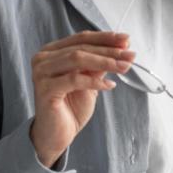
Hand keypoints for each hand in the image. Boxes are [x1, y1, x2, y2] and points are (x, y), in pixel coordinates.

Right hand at [29, 31, 134, 167]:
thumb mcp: (90, 80)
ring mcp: (41, 73)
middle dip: (109, 51)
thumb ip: (100, 64)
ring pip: (78, 59)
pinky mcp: (44, 89)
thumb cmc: (72, 106)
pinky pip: (74, 80)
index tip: (126, 40)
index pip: (82, 38)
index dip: (105, 38)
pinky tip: (110, 85)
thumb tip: (122, 48)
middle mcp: (43, 58)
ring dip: (105, 62)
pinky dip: (95, 82)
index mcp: (52, 51)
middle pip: (82, 48)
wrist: (56, 134)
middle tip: (130, 55)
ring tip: (124, 67)